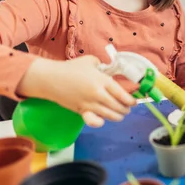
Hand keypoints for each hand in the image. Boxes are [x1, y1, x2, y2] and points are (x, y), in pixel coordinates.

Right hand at [18, 55, 136, 127]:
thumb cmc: (71, 68)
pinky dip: (100, 122)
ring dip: (117, 116)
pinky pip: (94, 121)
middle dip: (125, 109)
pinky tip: (103, 119)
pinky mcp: (81, 112)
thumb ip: (102, 65)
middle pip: (117, 107)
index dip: (130, 100)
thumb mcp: (90, 61)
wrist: (50, 79)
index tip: (134, 102)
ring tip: (120, 114)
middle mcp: (97, 94)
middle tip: (128, 108)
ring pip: (109, 115)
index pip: (121, 94)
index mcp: (102, 81)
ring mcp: (89, 105)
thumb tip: (110, 69)